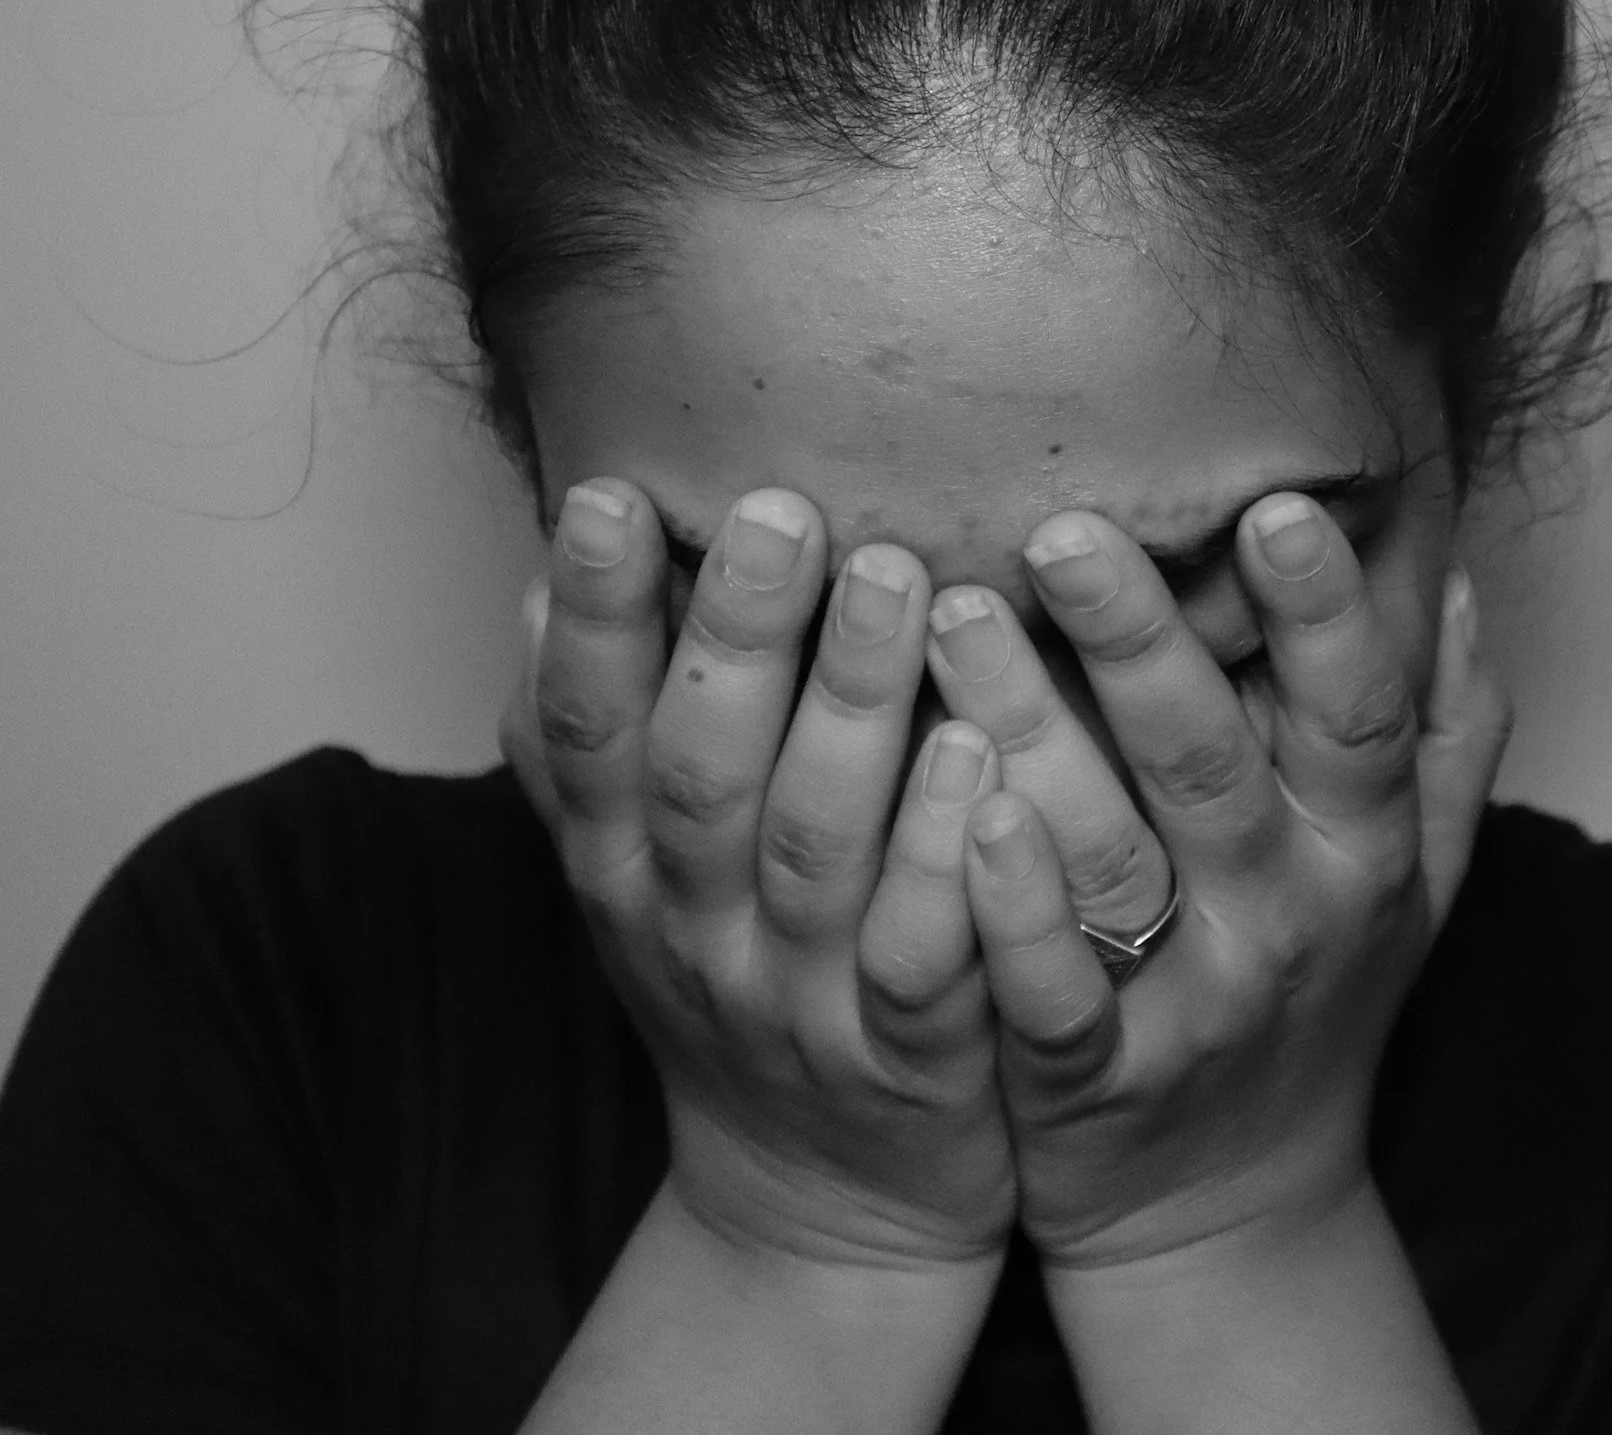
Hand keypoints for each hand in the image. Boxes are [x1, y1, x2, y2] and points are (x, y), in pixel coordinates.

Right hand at [499, 479, 1017, 1270]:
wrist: (821, 1205)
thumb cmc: (728, 981)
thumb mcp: (629, 875)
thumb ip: (584, 743)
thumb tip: (539, 583)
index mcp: (623, 873)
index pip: (587, 734)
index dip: (592, 622)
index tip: (609, 495)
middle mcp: (698, 935)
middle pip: (703, 776)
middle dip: (735, 637)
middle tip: (780, 508)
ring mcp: (805, 1001)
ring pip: (818, 849)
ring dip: (851, 709)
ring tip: (896, 577)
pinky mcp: (917, 1058)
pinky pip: (927, 957)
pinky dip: (945, 856)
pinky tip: (983, 751)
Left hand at [930, 497, 1508, 1269]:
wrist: (1234, 1213)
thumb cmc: (1319, 998)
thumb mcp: (1419, 874)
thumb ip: (1447, 729)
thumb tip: (1456, 577)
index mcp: (1359, 848)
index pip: (1354, 714)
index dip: (1323, 613)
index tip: (1274, 504)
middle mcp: (1285, 917)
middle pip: (1209, 761)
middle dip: (1138, 637)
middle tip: (1061, 526)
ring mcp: (1190, 1002)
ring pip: (1110, 856)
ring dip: (1034, 732)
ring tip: (958, 617)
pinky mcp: (1094, 1076)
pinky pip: (1054, 991)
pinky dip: (1015, 910)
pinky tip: (967, 815)